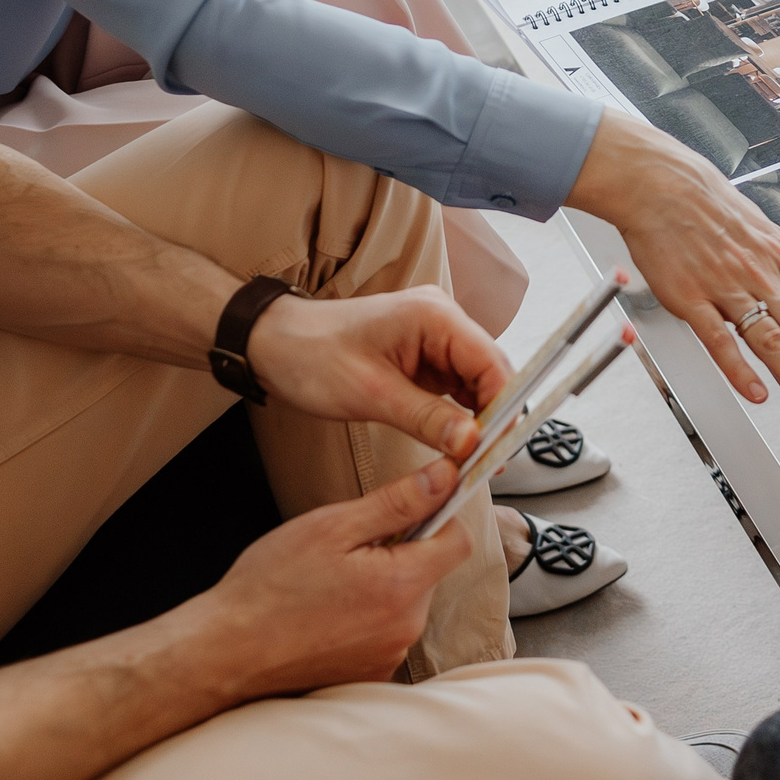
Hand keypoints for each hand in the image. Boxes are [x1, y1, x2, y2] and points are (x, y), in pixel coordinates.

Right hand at [193, 459, 471, 702]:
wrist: (226, 650)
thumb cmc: (270, 585)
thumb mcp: (332, 527)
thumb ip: (397, 502)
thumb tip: (444, 476)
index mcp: (401, 586)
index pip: (457, 541)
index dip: (438, 516)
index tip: (408, 508)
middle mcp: (406, 628)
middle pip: (430, 571)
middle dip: (401, 551)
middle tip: (348, 547)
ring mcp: (390, 655)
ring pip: (406, 601)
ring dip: (382, 583)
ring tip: (331, 582)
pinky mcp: (373, 672)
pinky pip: (387, 630)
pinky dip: (367, 615)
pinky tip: (328, 611)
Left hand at [246, 285, 510, 457]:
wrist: (275, 344)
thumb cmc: (313, 356)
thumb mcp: (371, 394)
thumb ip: (427, 418)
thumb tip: (472, 442)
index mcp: (434, 316)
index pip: (492, 361)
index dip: (504, 405)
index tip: (501, 446)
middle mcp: (442, 320)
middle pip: (491, 372)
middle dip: (495, 417)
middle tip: (490, 463)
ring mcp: (435, 338)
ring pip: (477, 383)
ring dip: (479, 420)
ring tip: (476, 460)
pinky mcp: (425, 356)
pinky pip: (456, 388)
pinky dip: (460, 417)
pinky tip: (458, 444)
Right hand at [567, 110, 779, 418]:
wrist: (658, 184)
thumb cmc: (703, 199)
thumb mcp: (756, 217)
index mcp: (779, 257)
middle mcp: (761, 275)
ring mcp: (727, 288)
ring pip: (774, 341)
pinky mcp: (692, 298)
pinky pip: (720, 340)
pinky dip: (739, 370)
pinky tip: (758, 394)